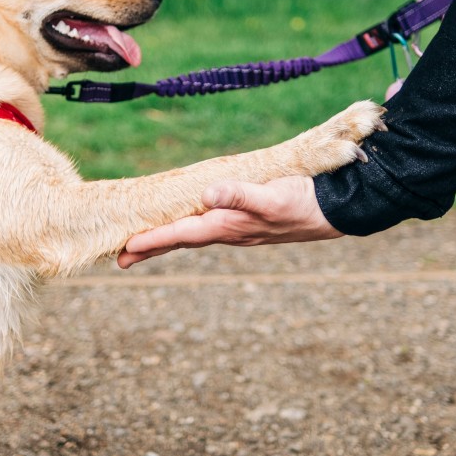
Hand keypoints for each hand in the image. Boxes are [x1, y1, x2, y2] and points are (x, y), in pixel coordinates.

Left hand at [117, 175, 342, 267]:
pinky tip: (188, 227)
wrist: (335, 210)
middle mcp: (229, 231)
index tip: (125, 250)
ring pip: (193, 236)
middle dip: (150, 249)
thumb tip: (208, 196)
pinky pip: (208, 228)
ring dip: (167, 241)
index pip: (181, 234)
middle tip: (120, 260)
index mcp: (228, 225)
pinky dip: (189, 230)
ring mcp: (238, 229)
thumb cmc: (303, 201)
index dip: (151, 241)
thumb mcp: (271, 195)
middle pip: (180, 240)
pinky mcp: (248, 222)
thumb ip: (240, 196)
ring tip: (143, 246)